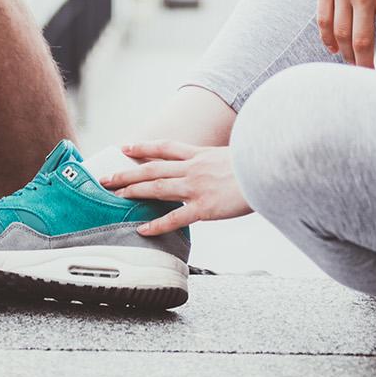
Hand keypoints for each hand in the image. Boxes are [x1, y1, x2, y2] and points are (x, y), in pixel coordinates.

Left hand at [98, 141, 249, 236]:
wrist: (269, 169)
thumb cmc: (257, 162)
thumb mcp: (233, 155)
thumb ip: (217, 161)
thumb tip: (214, 166)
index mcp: (200, 155)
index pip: (165, 147)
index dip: (143, 147)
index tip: (125, 147)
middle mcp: (193, 168)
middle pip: (152, 168)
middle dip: (127, 173)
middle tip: (106, 177)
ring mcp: (197, 187)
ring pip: (157, 187)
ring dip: (133, 191)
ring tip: (114, 196)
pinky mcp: (205, 207)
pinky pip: (176, 217)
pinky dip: (157, 224)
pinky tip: (142, 229)